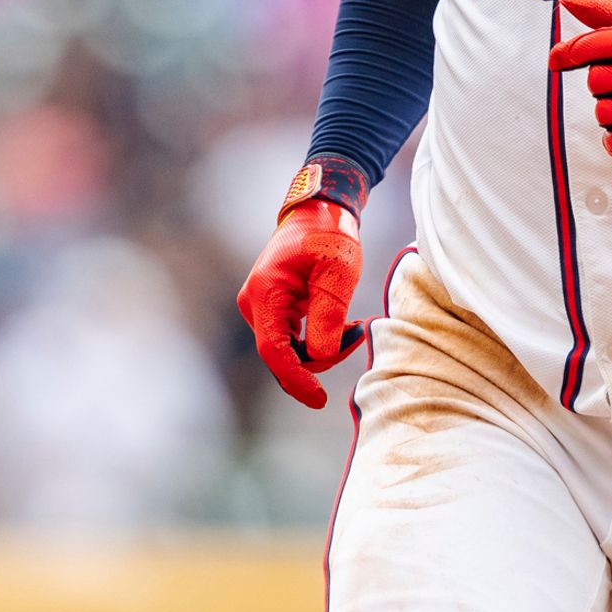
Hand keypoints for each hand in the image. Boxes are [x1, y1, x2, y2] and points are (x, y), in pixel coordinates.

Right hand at [237, 199, 365, 408]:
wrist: (318, 212)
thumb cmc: (329, 236)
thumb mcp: (338, 275)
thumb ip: (327, 317)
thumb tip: (318, 359)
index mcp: (265, 293)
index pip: (274, 352)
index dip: (296, 380)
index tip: (319, 399)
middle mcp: (254, 302)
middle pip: (282, 354)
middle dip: (320, 358)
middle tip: (357, 333)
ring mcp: (259, 306)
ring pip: (288, 350)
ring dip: (321, 348)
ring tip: (354, 326)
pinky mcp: (270, 307)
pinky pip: (290, 339)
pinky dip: (316, 340)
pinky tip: (341, 326)